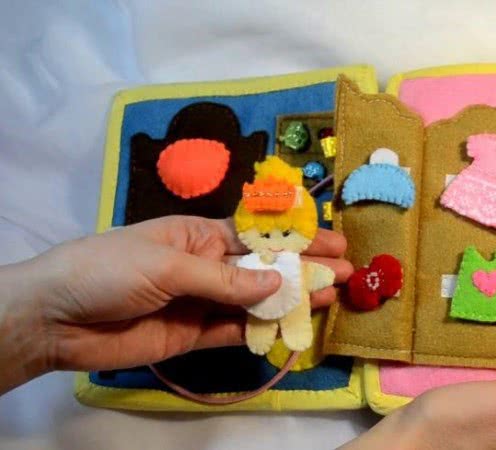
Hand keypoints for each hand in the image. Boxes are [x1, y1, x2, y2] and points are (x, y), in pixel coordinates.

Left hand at [0, 216, 352, 393]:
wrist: (57, 318)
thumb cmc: (110, 269)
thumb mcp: (168, 265)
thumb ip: (224, 280)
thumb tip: (277, 285)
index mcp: (199, 235)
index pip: (258, 236)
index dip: (298, 239)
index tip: (335, 242)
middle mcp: (207, 267)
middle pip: (265, 269)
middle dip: (305, 269)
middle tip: (348, 273)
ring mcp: (202, 302)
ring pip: (256, 302)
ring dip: (292, 301)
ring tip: (331, 299)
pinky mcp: (193, 336)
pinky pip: (235, 332)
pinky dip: (262, 331)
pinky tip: (291, 327)